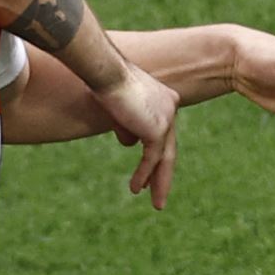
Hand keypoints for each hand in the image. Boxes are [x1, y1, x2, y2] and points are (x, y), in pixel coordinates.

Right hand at [92, 59, 179, 208]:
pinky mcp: (157, 129)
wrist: (106, 71)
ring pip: (164, 157)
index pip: (160, 130)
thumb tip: (129, 143)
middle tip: (160, 194)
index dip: (153, 151)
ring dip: (158, 181)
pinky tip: (137, 189)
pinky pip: (152, 158)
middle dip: (163, 173)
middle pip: (168, 147)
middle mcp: (170, 107)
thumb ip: (127, 123)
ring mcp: (166, 118)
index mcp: (165, 98)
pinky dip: (144, 174)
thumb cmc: (104, 80)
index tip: (148, 168)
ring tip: (156, 203)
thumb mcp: (117, 105)